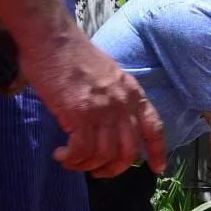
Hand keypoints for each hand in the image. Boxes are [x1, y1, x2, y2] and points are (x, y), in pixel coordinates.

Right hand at [20, 28, 166, 177]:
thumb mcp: (108, 74)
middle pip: (129, 151)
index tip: (157, 168)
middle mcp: (123, 103)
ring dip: (88, 166)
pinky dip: (72, 159)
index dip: (158, 151)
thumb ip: (114, 98)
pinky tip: (61, 155)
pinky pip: (82, 150)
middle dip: (114, 169)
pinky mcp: (80, 114)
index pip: (155, 127)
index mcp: (133, 92)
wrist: (52, 38)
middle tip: (97, 172)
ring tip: (72, 162)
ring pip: (105, 155)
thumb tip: (107, 124)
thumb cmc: (73, 54)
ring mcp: (103, 109)